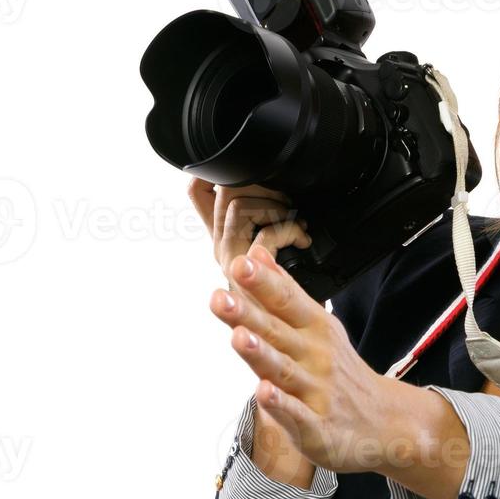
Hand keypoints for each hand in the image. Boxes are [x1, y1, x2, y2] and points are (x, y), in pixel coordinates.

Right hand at [186, 175, 310, 291]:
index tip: (236, 167)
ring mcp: (230, 261)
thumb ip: (267, 221)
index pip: (198, 194)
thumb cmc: (288, 290)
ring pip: (237, 207)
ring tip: (296, 221)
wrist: (296, 331)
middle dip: (262, 186)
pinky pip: (263, 235)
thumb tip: (277, 184)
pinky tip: (302, 238)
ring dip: (275, 206)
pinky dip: (288, 230)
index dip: (210, 172)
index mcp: (224, 236)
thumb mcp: (274, 249)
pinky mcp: (245, 275)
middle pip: (224, 193)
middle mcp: (221, 247)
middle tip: (288, 200)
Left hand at [208, 243, 411, 475]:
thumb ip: (283, 291)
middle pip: (277, 332)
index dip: (262, 282)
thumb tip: (256, 255)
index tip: (239, 263)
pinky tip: (263, 392)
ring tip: (238, 337)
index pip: (285, 300)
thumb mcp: (317, 324)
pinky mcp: (316, 425)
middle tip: (220, 297)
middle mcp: (315, 355)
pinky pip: (296, 414)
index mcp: (314, 328)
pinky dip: (281, 404)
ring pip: (284, 370)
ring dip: (261, 354)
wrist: (384, 420)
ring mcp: (316, 390)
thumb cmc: (339, 369)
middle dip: (248, 314)